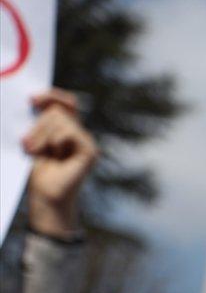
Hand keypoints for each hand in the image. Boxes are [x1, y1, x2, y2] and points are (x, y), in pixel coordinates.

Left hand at [22, 89, 97, 238]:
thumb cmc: (36, 170)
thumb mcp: (34, 139)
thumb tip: (35, 101)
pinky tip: (55, 155)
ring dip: (41, 135)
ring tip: (35, 152)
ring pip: (60, 120)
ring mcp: (87, 142)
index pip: (66, 102)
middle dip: (37, 125)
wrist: (45, 196)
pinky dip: (54, 142)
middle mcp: (80, 133)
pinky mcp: (90, 151)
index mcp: (67, 129)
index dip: (51, 96)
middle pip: (57, 110)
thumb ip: (41, 121)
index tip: (31, 100)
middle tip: (26, 145)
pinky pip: (68, 133)